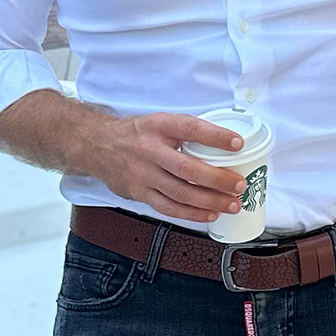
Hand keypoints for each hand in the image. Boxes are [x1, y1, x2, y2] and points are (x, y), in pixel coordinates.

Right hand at [87, 113, 249, 223]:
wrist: (97, 145)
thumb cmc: (136, 134)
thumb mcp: (158, 122)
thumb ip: (184, 132)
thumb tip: (223, 142)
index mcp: (158, 126)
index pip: (190, 128)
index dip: (215, 136)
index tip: (237, 143)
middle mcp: (149, 150)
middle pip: (188, 168)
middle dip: (218, 179)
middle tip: (239, 184)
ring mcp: (143, 174)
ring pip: (181, 192)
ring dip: (210, 201)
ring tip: (232, 204)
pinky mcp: (139, 193)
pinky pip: (169, 207)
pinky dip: (192, 213)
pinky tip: (210, 213)